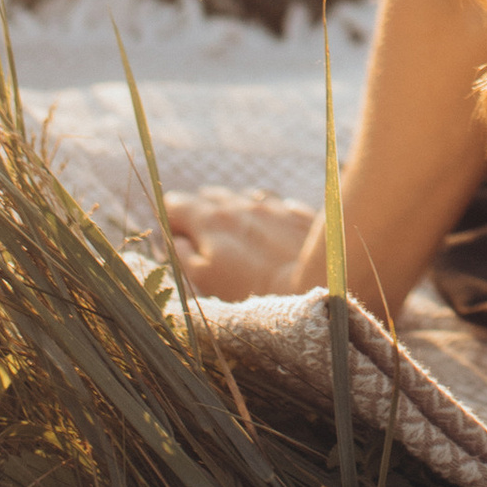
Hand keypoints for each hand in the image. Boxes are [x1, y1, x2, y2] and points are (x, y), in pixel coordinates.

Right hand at [161, 188, 319, 301]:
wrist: (318, 282)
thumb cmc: (253, 289)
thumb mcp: (205, 279)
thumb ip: (183, 255)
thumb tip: (175, 239)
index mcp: (209, 220)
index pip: (175, 204)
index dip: (169, 220)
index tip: (174, 237)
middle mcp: (238, 204)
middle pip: (207, 197)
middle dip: (199, 213)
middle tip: (202, 239)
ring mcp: (269, 205)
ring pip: (240, 197)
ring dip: (231, 211)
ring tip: (233, 234)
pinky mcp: (296, 213)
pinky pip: (273, 204)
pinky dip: (263, 214)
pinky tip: (267, 229)